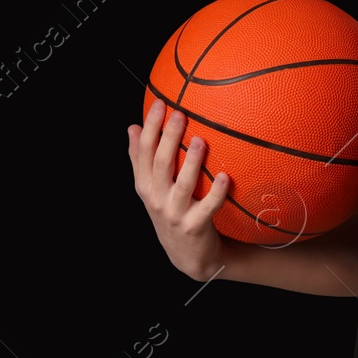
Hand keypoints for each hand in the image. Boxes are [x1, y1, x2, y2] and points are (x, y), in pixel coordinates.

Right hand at [128, 100, 233, 280]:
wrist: (187, 255)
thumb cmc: (171, 212)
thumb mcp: (152, 188)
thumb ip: (141, 159)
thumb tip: (131, 126)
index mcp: (145, 185)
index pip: (143, 152)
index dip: (150, 127)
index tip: (159, 103)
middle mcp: (156, 198)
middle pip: (160, 163)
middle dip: (168, 137)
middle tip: (179, 113)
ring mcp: (174, 213)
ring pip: (182, 184)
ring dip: (192, 162)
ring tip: (201, 141)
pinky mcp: (194, 226)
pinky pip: (207, 207)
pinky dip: (217, 193)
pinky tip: (226, 177)